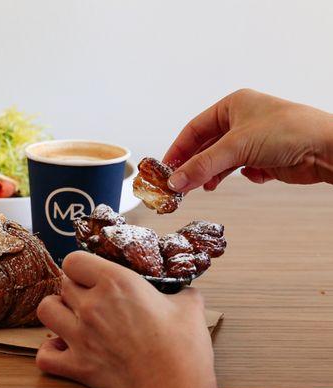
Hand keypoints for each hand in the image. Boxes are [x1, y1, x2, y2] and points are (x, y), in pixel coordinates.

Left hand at [36, 251, 216, 387]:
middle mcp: (92, 306)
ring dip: (57, 311)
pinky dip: (51, 352)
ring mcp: (81, 336)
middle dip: (75, 288)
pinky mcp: (78, 366)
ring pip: (46, 310)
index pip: (75, 260)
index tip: (92, 274)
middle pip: (63, 284)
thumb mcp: (190, 307)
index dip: (82, 266)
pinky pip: (44, 355)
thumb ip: (181, 292)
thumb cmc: (183, 349)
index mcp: (117, 283)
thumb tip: (182, 290)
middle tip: (90, 297)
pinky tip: (65, 348)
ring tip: (72, 317)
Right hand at [164, 88, 332, 191]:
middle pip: (207, 146)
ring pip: (223, 160)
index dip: (178, 149)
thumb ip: (202, 165)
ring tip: (206, 187)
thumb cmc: (287, 132)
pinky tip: (252, 175)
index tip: (166, 168)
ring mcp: (254, 139)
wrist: (327, 149)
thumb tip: (175, 181)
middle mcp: (242, 120)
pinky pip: (242, 168)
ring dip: (214, 174)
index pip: (194, 128)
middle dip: (196, 165)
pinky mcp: (266, 157)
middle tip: (181, 184)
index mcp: (232, 106)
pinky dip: (243, 175)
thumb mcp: (236, 147)